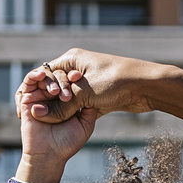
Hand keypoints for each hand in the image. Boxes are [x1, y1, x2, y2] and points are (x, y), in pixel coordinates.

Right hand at [14, 72, 98, 182]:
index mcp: (70, 98)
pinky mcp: (28, 98)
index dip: (76, 77)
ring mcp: (41, 95)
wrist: (48, 155)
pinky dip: (35, 74)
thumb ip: (90, 107)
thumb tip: (94, 90)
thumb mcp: (85, 124)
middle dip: (64, 80)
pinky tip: (42, 75)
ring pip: (46, 75)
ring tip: (56, 92)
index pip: (73, 80)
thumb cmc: (68, 142)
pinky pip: (30, 80)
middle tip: (67, 94)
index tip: (80, 78)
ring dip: (52, 79)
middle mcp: (56, 94)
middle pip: (60, 75)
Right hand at [21, 49, 165, 124]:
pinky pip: (78, 106)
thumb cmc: (115, 81)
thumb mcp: (85, 93)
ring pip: (66, 98)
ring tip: (51, 120)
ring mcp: (86, 83)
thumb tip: (41, 115)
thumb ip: (62, 106)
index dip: (41, 88)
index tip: (37, 102)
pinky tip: (65, 123)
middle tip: (42, 113)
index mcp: (71, 59)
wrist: (146, 86)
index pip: (46, 72)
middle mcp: (77, 69)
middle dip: (49, 100)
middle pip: (54, 86)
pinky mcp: (96, 96)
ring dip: (60, 108)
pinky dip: (72, 113)